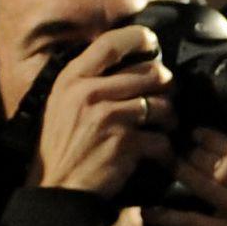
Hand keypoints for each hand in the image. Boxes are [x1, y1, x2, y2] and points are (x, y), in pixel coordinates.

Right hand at [33, 25, 174, 198]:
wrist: (56, 187)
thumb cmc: (63, 144)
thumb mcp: (62, 103)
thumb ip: (88, 80)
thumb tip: (127, 60)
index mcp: (72, 79)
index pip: (110, 43)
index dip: (139, 38)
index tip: (151, 44)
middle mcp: (89, 92)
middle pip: (151, 73)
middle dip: (166, 87)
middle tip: (163, 98)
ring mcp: (109, 117)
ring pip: (164, 105)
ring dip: (170, 119)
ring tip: (162, 127)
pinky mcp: (125, 143)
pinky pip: (163, 139)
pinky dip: (164, 149)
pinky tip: (156, 154)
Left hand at [144, 131, 226, 225]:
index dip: (217, 138)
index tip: (195, 131)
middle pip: (224, 165)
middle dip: (194, 152)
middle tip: (173, 144)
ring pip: (207, 187)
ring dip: (180, 172)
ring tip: (163, 162)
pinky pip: (192, 222)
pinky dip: (167, 216)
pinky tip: (148, 210)